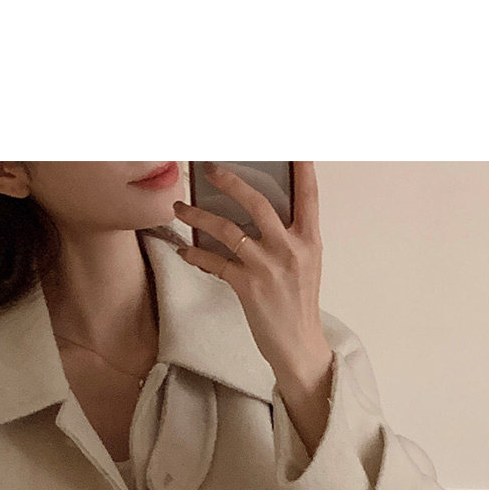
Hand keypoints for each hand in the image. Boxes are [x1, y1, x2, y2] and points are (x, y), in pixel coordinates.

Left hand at [172, 162, 331, 391]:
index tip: (291, 145)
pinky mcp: (248, 287)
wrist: (298, 345)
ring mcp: (268, 267)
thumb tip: (261, 211)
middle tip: (209, 169)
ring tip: (179, 208)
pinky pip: (215, 263)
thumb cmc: (298, 303)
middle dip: (230, 181)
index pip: (308, 193)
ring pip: (227, 230)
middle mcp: (290, 247)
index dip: (300, 165)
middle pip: (257, 202)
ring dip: (198, 216)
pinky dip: (196, 255)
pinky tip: (185, 251)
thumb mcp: (305, 263)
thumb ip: (290, 235)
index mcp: (309, 238)